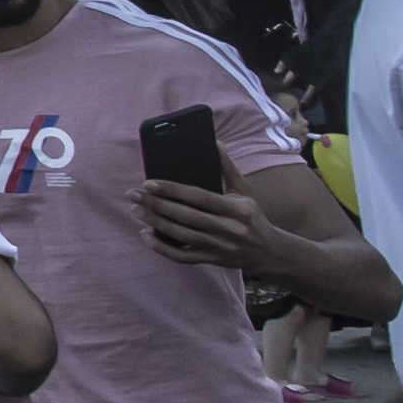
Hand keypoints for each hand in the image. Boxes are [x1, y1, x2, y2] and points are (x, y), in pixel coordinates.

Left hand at [129, 178, 263, 271]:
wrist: (270, 252)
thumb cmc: (252, 216)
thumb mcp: (244, 191)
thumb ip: (227, 168)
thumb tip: (214, 142)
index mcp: (237, 209)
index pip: (199, 197)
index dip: (173, 190)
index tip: (148, 183)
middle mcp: (228, 229)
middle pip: (186, 217)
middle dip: (156, 205)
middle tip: (133, 194)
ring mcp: (220, 247)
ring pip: (182, 236)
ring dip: (155, 223)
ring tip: (135, 210)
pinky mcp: (212, 261)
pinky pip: (183, 257)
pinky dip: (162, 248)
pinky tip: (146, 235)